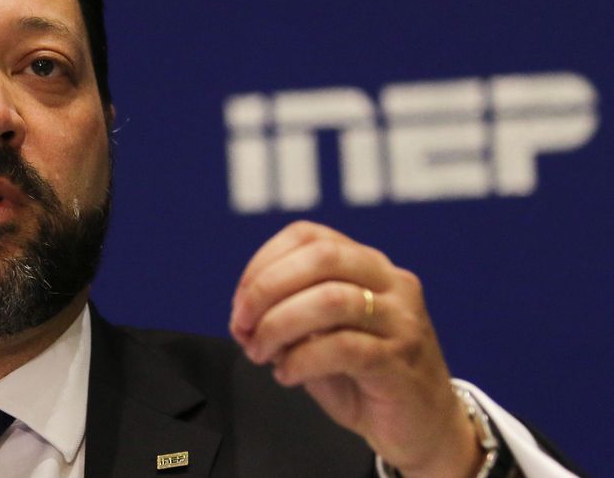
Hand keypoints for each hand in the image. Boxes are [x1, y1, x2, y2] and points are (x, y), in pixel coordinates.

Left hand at [229, 221, 481, 477]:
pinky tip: (286, 375)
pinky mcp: (401, 361)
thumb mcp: (321, 335)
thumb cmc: (364, 378)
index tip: (240, 303)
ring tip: (260, 353)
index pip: (308, 236)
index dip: (263, 263)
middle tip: (242, 326)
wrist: (423, 428)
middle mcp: (391, 282)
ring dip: (279, 326)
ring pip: (331, 300)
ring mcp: (401, 320)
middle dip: (267, 289)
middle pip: (321, 257)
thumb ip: (289, 314)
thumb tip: (243, 314)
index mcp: (368, 265)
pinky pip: (343, 348)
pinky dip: (302, 359)